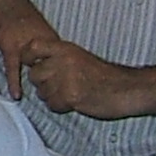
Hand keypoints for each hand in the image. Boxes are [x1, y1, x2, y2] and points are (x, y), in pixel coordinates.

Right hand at [0, 12, 60, 100]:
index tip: (73, 90)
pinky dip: (15, 81)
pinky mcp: (9, 42)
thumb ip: (39, 42)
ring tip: (44, 101)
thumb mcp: (32, 25)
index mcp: (48, 35)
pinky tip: (16, 95)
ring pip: (35, 68)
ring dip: (39, 84)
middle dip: (59, 83)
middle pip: (54, 67)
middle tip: (63, 101)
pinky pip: (13, 66)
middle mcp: (40, 39)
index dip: (68, 75)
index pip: (63, 60)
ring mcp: (25, 41)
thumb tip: (43, 58)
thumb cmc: (11, 8)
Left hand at [22, 42, 155, 118]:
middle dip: (43, 84)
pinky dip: (60, 107)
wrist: (126, 89)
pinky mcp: (70, 96)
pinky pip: (52, 105)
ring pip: (42, 92)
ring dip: (52, 97)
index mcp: (66, 49)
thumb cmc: (106, 76)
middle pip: (34, 75)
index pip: (32, 48)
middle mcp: (63, 61)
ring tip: (70, 94)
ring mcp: (65, 79)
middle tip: (59, 87)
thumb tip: (36, 65)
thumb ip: (59, 59)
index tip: (33, 65)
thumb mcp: (80, 57)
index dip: (28, 58)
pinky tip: (74, 103)